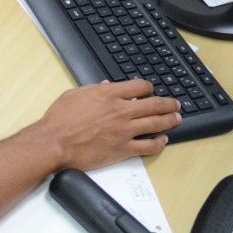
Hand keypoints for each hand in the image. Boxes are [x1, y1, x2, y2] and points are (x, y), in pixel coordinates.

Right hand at [35, 80, 180, 170]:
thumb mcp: (74, 94)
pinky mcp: (123, 149)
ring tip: (177, 118)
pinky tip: (163, 140)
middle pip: (153, 104)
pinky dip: (159, 143)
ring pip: (156, 124)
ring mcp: (124, 130)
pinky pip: (148, 146)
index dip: (148, 87)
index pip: (139, 86)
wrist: (55, 142)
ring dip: (170, 120)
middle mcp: (120, 110)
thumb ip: (93, 88)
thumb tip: (106, 84)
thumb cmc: (60, 118)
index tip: (150, 90)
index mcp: (108, 94)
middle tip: (175, 104)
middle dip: (168, 103)